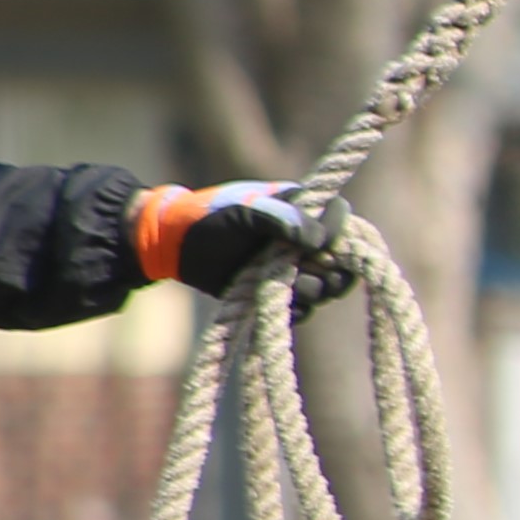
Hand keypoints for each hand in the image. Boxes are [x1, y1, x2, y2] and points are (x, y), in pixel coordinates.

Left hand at [164, 184, 355, 311]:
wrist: (175, 246)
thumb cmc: (209, 218)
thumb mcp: (244, 211)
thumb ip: (282, 218)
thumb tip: (320, 239)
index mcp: (303, 210)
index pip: (341, 221)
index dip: (338, 233)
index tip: (318, 243)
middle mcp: (305, 241)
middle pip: (344, 263)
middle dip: (331, 270)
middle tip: (304, 268)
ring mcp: (294, 269)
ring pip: (327, 288)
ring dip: (311, 289)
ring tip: (282, 280)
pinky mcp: (280, 293)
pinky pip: (305, 309)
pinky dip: (296, 308)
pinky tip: (274, 297)